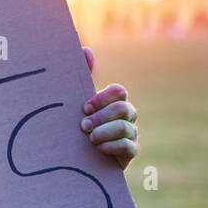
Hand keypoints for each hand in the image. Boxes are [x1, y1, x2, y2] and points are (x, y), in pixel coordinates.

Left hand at [80, 45, 138, 169]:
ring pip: (125, 128)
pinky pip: (129, 147)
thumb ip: (82, 76)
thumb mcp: (76, 102)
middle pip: (123, 109)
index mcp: (114, 102)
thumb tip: (86, 49)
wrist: (77, 158)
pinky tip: (98, 149)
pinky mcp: (130, 153)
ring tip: (89, 139)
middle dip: (101, 117)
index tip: (84, 107)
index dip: (103, 98)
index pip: (119, 91)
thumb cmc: (78, 125)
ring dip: (103, 133)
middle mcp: (126, 116)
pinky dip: (111, 147)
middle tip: (82, 126)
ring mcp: (130, 134)